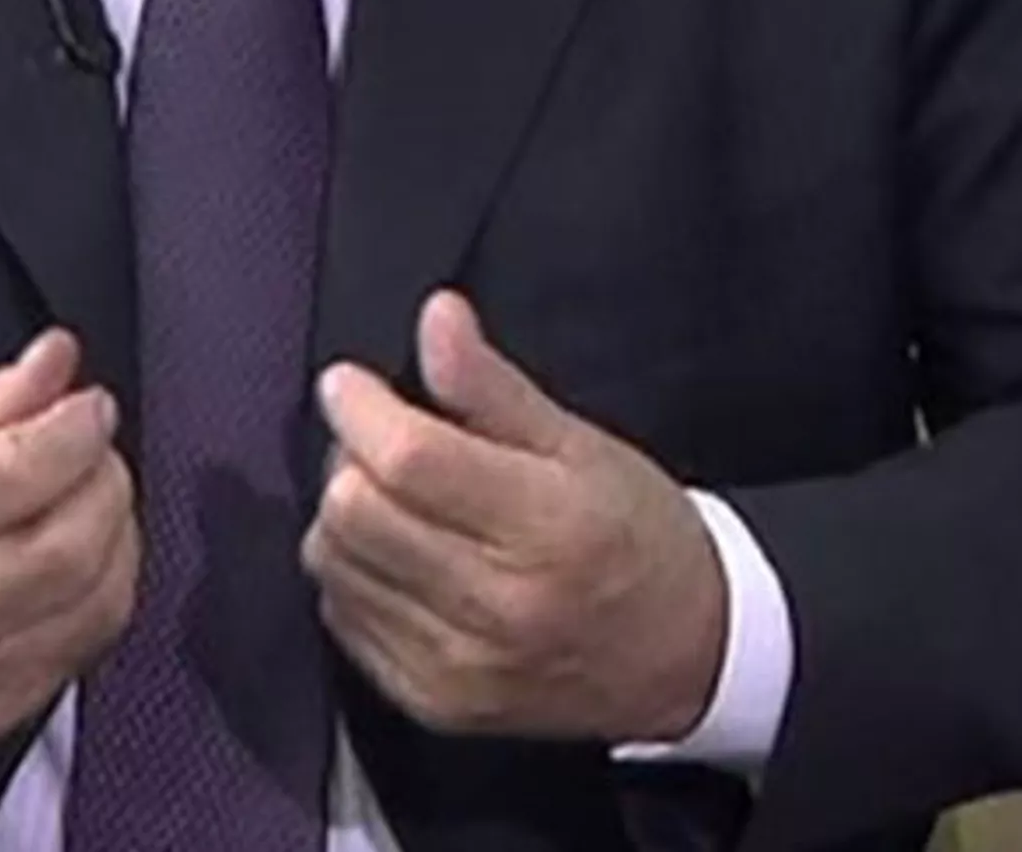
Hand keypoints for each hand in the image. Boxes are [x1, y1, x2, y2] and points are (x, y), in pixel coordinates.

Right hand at [0, 330, 138, 749]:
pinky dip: (99, 588)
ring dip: (112, 532)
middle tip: (87, 443)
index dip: (74, 428)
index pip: (15, 475)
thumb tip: (57, 363)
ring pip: (94, 600)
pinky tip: (69, 555)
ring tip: (80, 494)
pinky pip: (84, 647)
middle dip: (103, 477)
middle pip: (70, 544)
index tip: (88, 402)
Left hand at [303, 291, 726, 744]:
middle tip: (381, 436)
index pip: (408, 459)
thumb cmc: (635, 535)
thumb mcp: (578, 440)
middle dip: (349, 455)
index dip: (360, 407)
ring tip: (392, 495)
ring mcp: (459, 666)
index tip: (351, 382)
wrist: (687, 657)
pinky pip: (344, 619)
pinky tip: (397, 554)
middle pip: (354, 512)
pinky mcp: (434, 703)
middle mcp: (496, 607)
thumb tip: (436, 318)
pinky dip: (354, 574)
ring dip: (344, 515)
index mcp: (542, 528)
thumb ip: (492, 383)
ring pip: (334, 565)